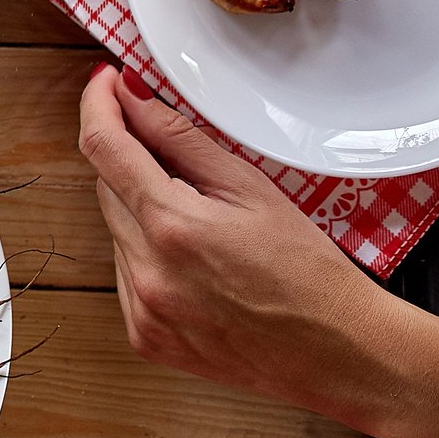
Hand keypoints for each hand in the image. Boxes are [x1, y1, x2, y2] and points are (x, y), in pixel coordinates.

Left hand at [76, 67, 413, 428]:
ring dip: (144, 216)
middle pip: (107, 188)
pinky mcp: (145, 337)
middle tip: (185, 170)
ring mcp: (142, 310)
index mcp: (173, 226)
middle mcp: (147, 272)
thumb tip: (131, 99)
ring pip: (115, 231)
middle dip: (135, 166)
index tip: (105, 84)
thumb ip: (181, 138)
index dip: (99, 104)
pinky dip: (148, 259)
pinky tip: (196, 269)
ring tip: (208, 235)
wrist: (339, 354)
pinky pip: (125, 276)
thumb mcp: (252, 189)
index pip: (103, 145)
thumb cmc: (310, 273)